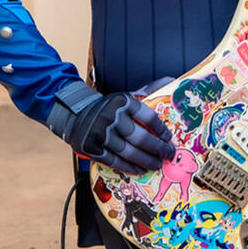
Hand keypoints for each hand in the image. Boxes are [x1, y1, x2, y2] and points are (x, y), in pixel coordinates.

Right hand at [51, 88, 174, 174]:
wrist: (77, 115)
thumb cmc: (109, 107)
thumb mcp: (126, 96)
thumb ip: (149, 90)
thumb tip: (171, 80)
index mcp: (123, 102)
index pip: (148, 116)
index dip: (161, 129)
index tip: (169, 138)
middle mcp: (111, 117)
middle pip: (140, 138)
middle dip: (158, 149)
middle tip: (168, 154)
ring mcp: (100, 134)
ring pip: (128, 152)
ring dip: (145, 160)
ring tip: (157, 164)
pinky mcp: (91, 148)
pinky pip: (114, 161)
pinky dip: (129, 167)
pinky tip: (139, 169)